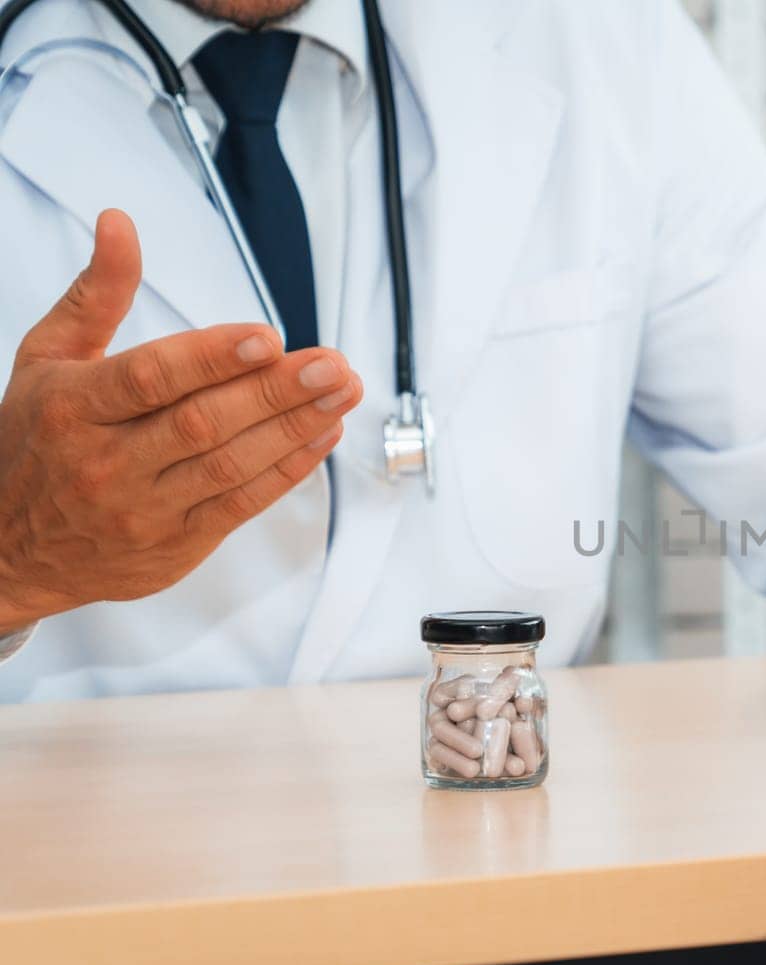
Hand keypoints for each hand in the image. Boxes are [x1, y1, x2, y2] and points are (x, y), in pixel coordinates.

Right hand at [0, 210, 362, 630]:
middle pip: (203, 423)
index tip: (267, 337)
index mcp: (74, 408)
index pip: (149, 378)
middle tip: (331, 364)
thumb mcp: (48, 359)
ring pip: (231, 465)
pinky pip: (242, 504)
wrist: (11, 550)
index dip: (211, 357)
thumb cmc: (36, 441)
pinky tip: (323, 434)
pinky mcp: (177, 545)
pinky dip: (289, 469)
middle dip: (275, 391)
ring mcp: (144, 509)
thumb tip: (120, 224)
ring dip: (295, 427)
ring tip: (342, 392)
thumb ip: (96, 294)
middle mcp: (107, 462)